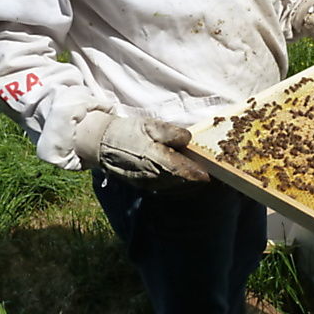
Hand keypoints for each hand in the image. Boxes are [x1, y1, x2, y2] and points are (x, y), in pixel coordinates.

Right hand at [75, 112, 209, 189]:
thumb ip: (172, 133)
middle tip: (207, 170)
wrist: (101, 144)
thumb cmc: (129, 132)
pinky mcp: (142, 185)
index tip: (211, 170)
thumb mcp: (152, 125)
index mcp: (159, 161)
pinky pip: (164, 188)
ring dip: (186, 181)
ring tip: (195, 173)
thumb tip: (189, 139)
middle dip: (195, 177)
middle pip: (183, 182)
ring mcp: (148, 184)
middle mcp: (155, 177)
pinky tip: (178, 175)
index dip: (201, 173)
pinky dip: (174, 183)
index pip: (187, 173)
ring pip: (174, 187)